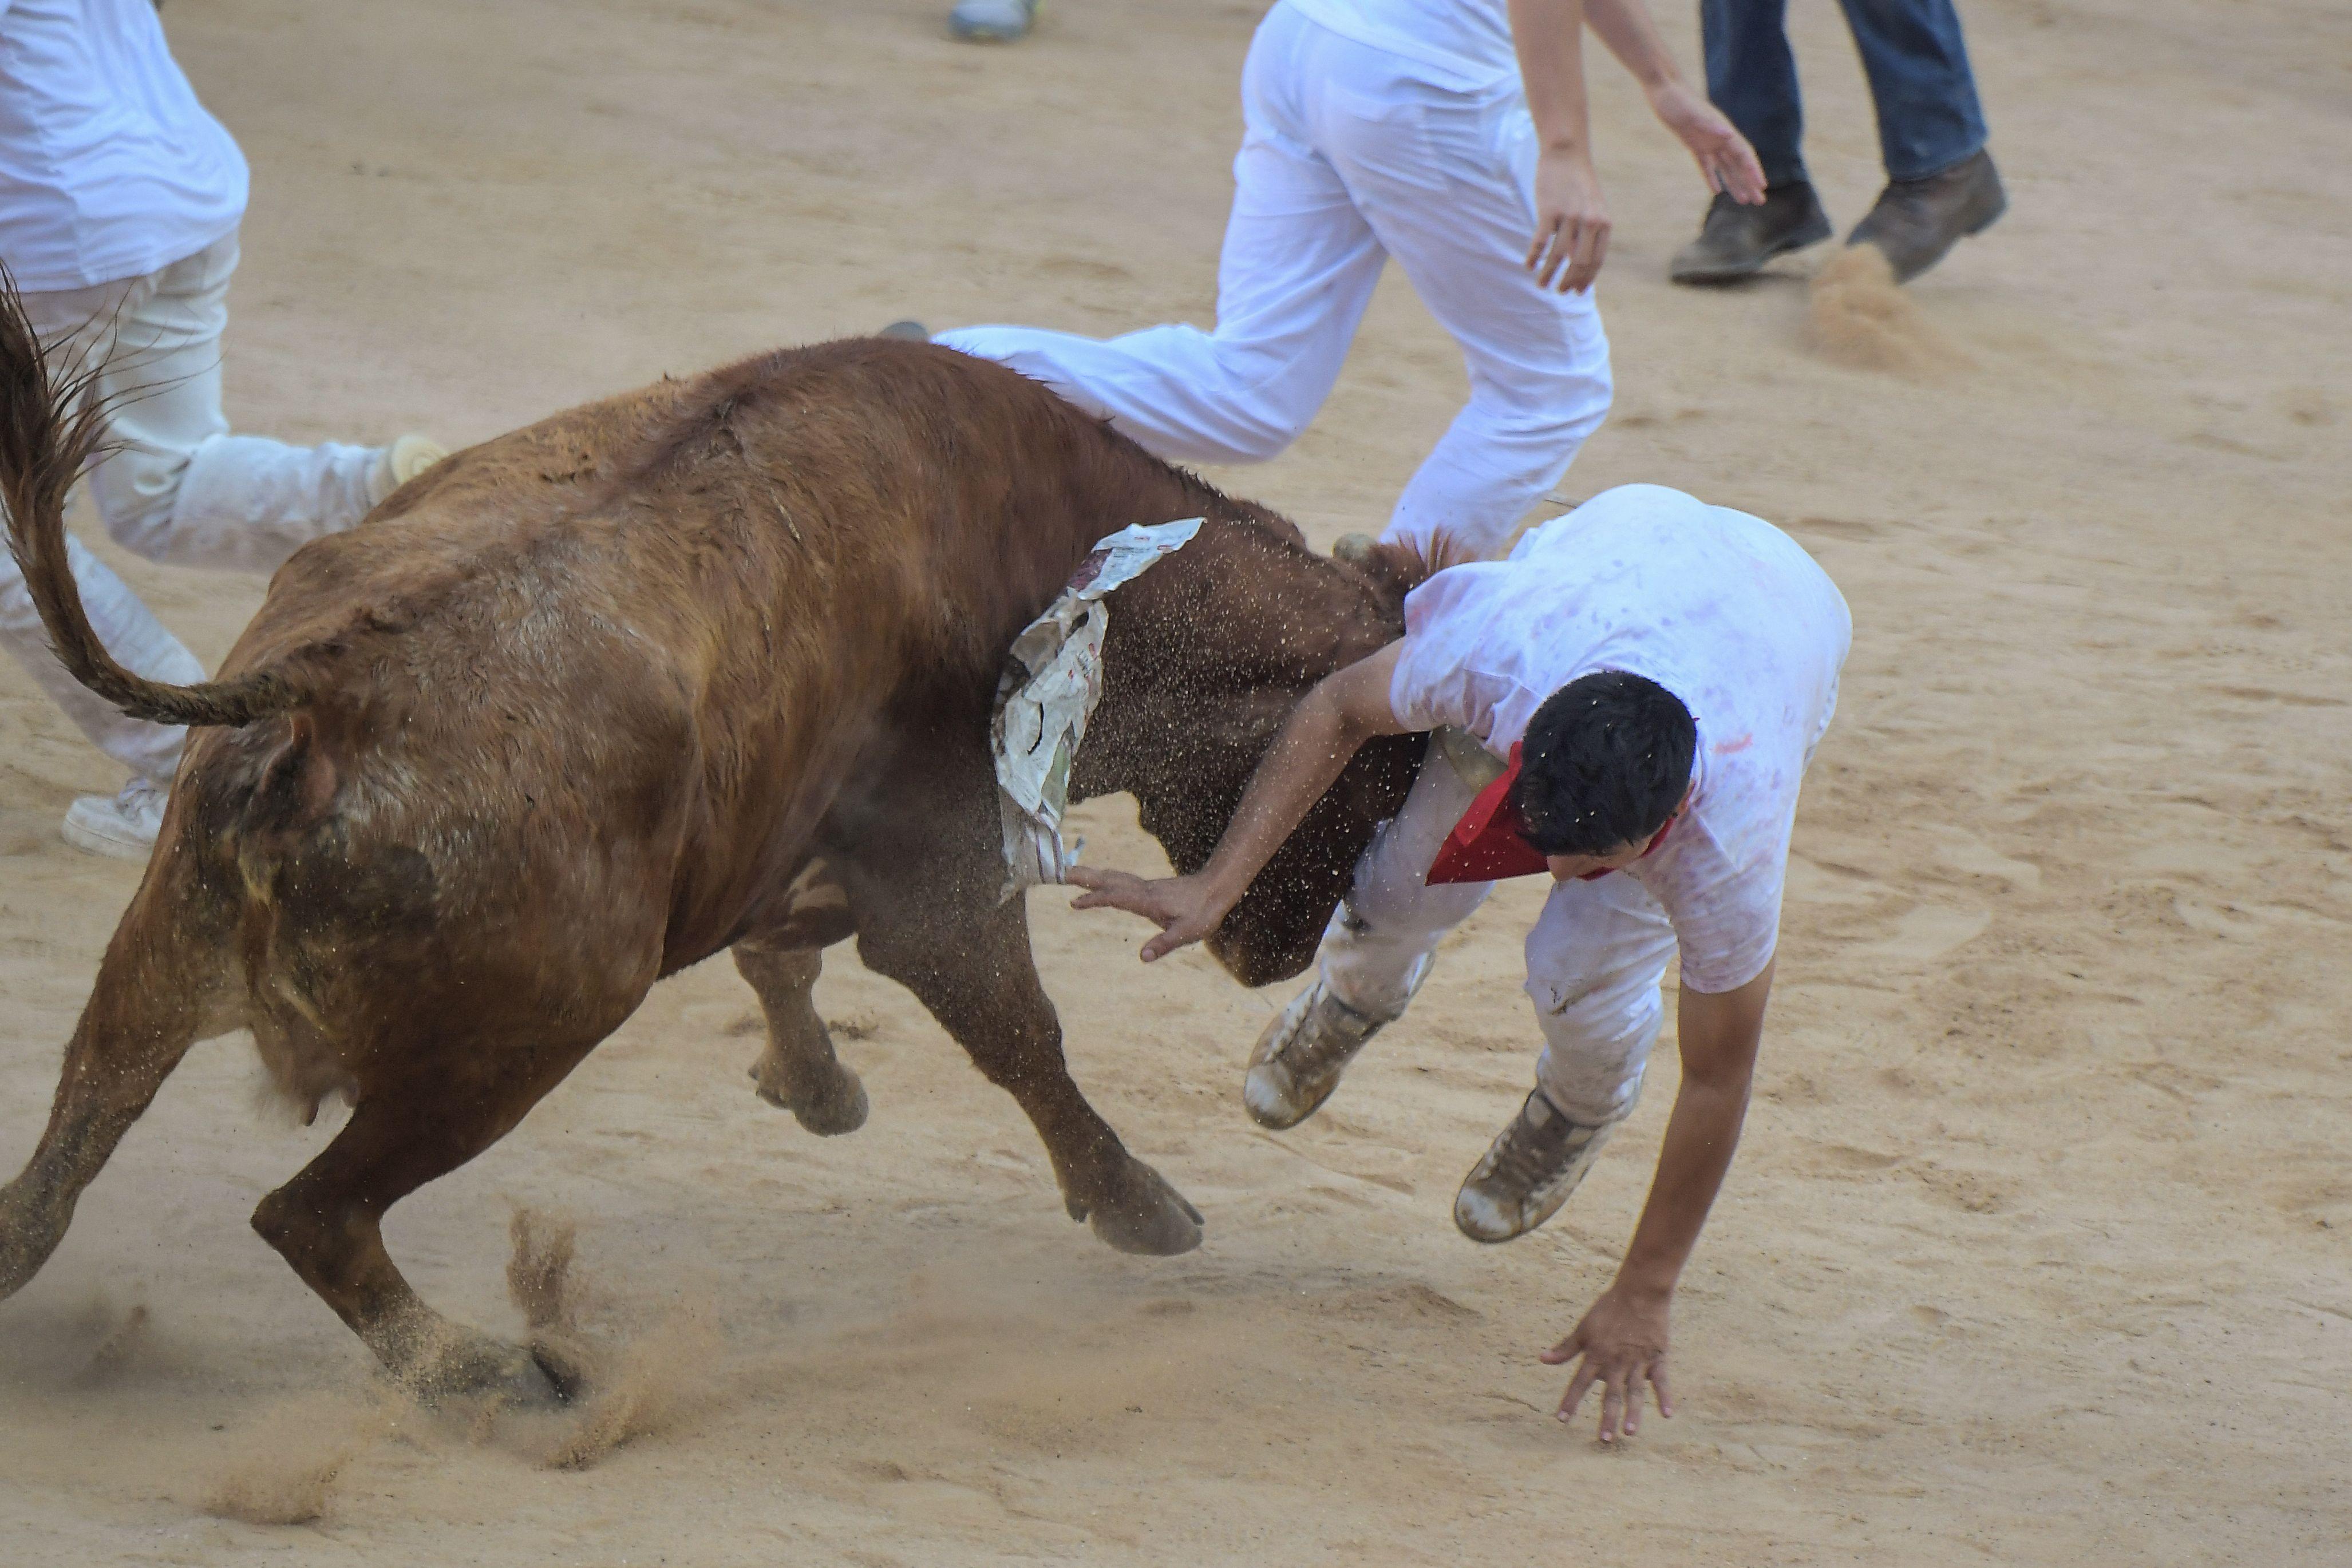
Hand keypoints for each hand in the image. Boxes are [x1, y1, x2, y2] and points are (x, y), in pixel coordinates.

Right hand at [1067, 866, 1232, 962]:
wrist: (1217, 888)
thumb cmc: (1204, 912)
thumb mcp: (1187, 933)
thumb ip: (1164, 944)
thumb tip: (1142, 957)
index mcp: (1148, 901)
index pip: (1115, 898)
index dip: (1094, 900)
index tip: (1074, 902)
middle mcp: (1144, 890)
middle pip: (1110, 881)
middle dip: (1086, 878)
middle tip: (1063, 873)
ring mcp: (1147, 888)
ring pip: (1115, 878)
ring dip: (1094, 876)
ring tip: (1074, 874)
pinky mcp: (1151, 889)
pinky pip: (1122, 882)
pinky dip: (1107, 880)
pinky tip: (1104, 884)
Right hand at [1526, 146, 1610, 292]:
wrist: (1567, 154)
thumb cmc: (1579, 183)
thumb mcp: (1592, 208)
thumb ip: (1589, 234)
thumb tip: (1577, 264)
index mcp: (1603, 223)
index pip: (1596, 261)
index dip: (1586, 280)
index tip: (1576, 293)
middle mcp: (1589, 221)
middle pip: (1579, 263)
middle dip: (1569, 282)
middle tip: (1559, 291)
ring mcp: (1569, 216)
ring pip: (1558, 256)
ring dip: (1548, 275)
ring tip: (1541, 285)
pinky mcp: (1549, 210)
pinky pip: (1541, 241)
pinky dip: (1534, 257)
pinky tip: (1529, 266)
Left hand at [1540, 1282, 1673, 1442]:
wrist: (1639, 1292)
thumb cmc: (1609, 1309)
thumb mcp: (1583, 1328)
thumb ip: (1565, 1348)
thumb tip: (1541, 1359)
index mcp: (1596, 1355)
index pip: (1579, 1383)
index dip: (1570, 1401)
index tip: (1561, 1420)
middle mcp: (1615, 1362)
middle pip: (1610, 1394)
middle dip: (1606, 1417)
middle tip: (1604, 1439)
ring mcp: (1637, 1361)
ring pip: (1634, 1392)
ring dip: (1632, 1412)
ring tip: (1629, 1432)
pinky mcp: (1657, 1358)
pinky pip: (1661, 1381)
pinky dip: (1664, 1397)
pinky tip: (1666, 1414)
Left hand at [1645, 80, 1764, 204]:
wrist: (1664, 91)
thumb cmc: (1678, 100)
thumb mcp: (1692, 113)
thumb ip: (1710, 124)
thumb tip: (1729, 133)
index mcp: (1723, 131)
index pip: (1744, 155)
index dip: (1753, 170)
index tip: (1762, 186)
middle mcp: (1719, 138)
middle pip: (1739, 165)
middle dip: (1750, 182)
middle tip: (1760, 201)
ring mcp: (1708, 142)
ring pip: (1725, 168)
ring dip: (1735, 184)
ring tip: (1744, 201)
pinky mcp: (1694, 144)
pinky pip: (1706, 165)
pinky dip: (1712, 178)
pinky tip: (1717, 191)